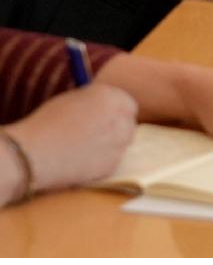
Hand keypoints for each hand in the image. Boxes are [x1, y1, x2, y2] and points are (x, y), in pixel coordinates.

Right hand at [4, 84, 138, 193]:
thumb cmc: (46, 123)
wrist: (32, 154)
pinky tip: (78, 161)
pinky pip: (111, 161)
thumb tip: (102, 105)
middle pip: (128, 124)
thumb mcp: (72, 99)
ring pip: (121, 144)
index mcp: (113, 97)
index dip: (115, 111)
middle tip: (95, 134)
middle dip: (116, 128)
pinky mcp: (112, 166)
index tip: (104, 117)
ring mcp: (120, 144)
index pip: (127, 104)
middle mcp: (122, 119)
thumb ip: (94, 100)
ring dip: (109, 144)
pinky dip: (100, 161)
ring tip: (81, 148)